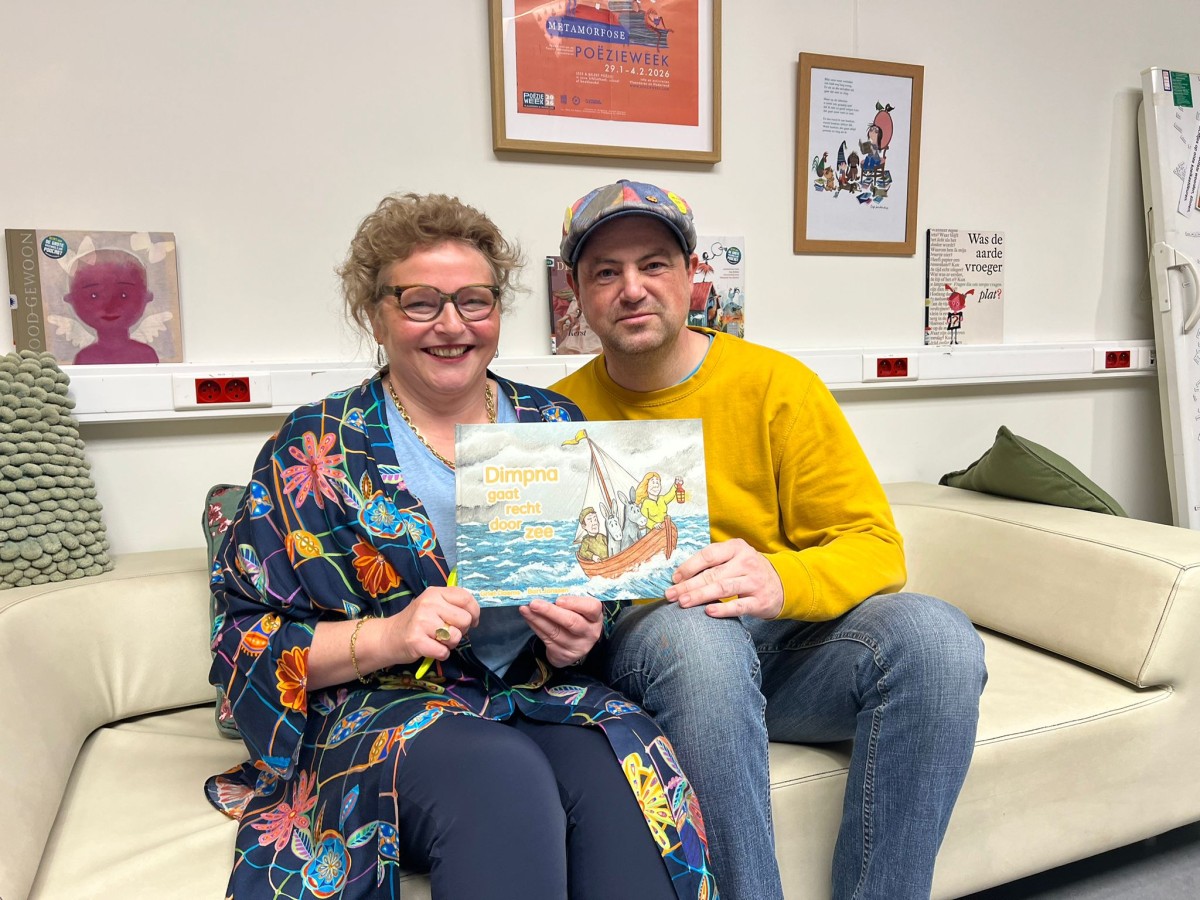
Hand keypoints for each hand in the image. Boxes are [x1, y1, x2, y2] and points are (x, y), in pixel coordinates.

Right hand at [382, 586, 479, 664]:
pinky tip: (431, 649)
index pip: (466, 598)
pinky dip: (441, 654)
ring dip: (450, 644)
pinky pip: (443, 652)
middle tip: (448, 632)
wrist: (388, 636)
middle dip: (461, 631)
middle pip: (465, 620)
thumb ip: (452, 605)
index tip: (471, 622)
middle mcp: (429, 604)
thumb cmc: (416, 622)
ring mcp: (422, 622)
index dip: (474, 613)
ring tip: (437, 640)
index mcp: (435, 593)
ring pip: (455, 637)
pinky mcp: (416, 641)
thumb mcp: (432, 605)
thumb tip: (474, 616)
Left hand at [519, 595, 602, 667]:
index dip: (575, 603)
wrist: (576, 644)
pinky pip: (546, 639)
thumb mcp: (579, 609)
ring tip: (525, 609)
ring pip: (555, 631)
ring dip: (537, 619)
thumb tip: (547, 590)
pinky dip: (535, 627)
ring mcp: (577, 646)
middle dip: (550, 611)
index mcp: (595, 617)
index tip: (558, 599)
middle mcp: (589, 632)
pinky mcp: (563, 654)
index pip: (591, 608)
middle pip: (571, 622)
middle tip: (534, 603)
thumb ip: (569, 600)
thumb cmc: (576, 618)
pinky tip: (528, 618)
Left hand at [665, 539, 784, 619]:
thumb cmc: (747, 571)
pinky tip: (708, 612)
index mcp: (736, 548)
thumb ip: (713, 563)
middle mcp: (746, 562)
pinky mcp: (760, 601)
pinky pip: (739, 605)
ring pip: (723, 588)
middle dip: (689, 584)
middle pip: (712, 573)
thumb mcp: (734, 558)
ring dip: (700, 595)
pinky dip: (723, 609)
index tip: (674, 578)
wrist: (782, 584)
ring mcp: (754, 581)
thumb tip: (680, 576)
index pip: (709, 554)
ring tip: (683, 602)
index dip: (689, 566)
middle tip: (671, 594)